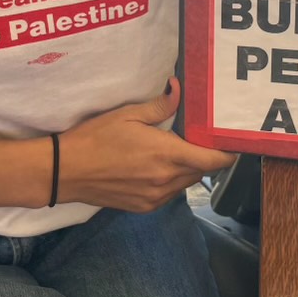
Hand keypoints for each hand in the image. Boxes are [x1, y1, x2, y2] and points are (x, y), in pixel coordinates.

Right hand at [58, 78, 234, 211]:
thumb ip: (160, 106)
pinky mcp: (144, 207)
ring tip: (178, 149)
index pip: (213, 160)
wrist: (65, 171)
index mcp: (166, 156)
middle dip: (206, 156)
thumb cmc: (95, 138)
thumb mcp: (128, 115)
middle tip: (201, 137)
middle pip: (202, 171)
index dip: (227, 153)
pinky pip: (170, 193)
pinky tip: (158, 165)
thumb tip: (179, 89)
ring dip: (188, 168)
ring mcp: (155, 197)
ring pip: (186, 183)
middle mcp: (166, 181)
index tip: (231, 141)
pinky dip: (172, 180)